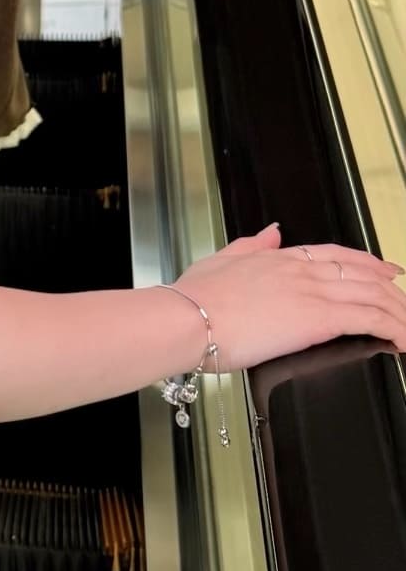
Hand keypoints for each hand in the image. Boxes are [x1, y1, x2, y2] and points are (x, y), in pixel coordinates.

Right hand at [175, 224, 405, 370]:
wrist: (186, 318)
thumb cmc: (193, 299)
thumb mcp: (219, 261)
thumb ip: (249, 246)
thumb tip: (270, 231)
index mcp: (278, 258)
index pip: (334, 255)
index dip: (364, 261)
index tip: (382, 270)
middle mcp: (300, 271)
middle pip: (361, 274)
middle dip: (389, 288)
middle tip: (404, 300)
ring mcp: (312, 292)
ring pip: (372, 296)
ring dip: (396, 312)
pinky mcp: (318, 319)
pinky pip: (369, 319)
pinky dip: (392, 327)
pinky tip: (402, 339)